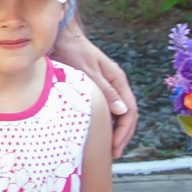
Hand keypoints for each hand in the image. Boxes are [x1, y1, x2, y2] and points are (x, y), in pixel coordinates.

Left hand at [54, 20, 137, 156]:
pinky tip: (94, 133)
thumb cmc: (73, 51)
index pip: (130, 112)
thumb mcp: (88, 72)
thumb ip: (105, 91)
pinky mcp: (93, 89)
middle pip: (125, 115)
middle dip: (121, 136)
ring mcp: (105, 87)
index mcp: (118, 80)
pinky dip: (102, 123)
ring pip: (115, 114)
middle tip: (112, 154)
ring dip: (112, 131)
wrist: (60, 37)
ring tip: (105, 148)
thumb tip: (123, 112)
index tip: (115, 148)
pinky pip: (103, 109)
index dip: (124, 132)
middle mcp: (115, 84)